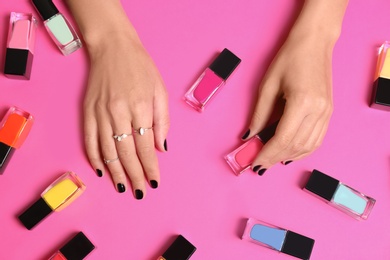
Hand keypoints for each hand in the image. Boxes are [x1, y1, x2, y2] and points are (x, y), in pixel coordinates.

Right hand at [83, 33, 168, 197]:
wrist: (113, 48)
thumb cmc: (141, 68)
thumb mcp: (160, 90)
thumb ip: (163, 121)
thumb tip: (161, 148)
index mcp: (140, 107)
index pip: (146, 146)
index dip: (151, 167)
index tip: (155, 182)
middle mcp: (119, 113)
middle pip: (127, 153)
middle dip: (135, 176)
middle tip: (140, 192)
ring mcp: (100, 113)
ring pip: (108, 151)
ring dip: (115, 172)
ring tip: (122, 187)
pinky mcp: (87, 111)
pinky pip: (89, 140)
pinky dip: (94, 158)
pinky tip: (101, 171)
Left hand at [243, 31, 333, 174]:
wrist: (314, 43)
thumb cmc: (289, 59)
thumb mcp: (267, 85)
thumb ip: (259, 114)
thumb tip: (249, 136)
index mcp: (302, 102)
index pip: (282, 139)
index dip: (267, 154)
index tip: (254, 164)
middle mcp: (318, 111)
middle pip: (295, 146)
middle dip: (275, 159)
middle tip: (259, 166)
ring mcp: (327, 113)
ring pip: (308, 147)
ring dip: (288, 157)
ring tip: (271, 161)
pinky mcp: (329, 112)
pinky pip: (317, 140)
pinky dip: (302, 150)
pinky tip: (289, 153)